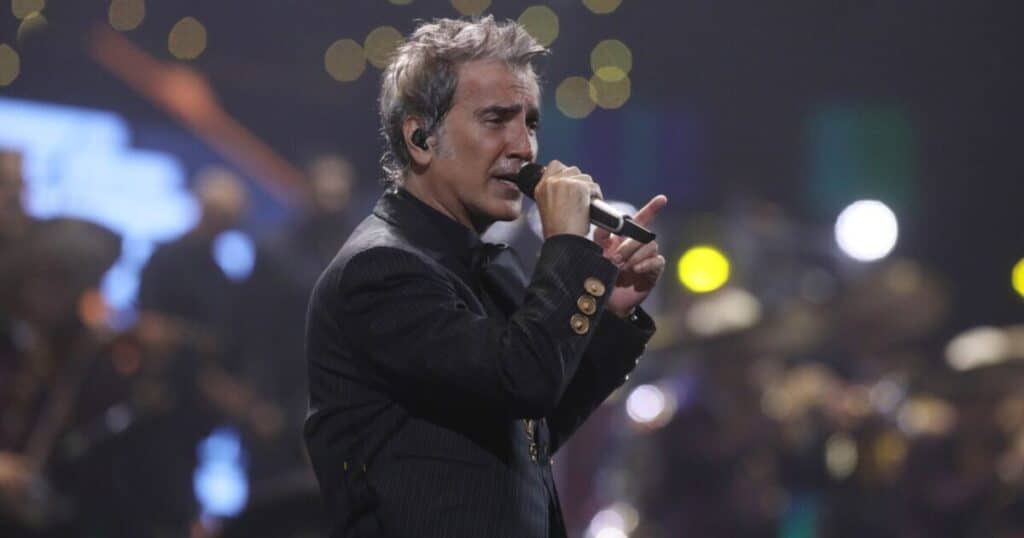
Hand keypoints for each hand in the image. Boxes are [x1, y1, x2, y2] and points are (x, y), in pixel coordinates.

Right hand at [533, 160, 602, 238]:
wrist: (563, 240)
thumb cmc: (558, 232)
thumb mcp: (549, 207)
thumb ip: (555, 193)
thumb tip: (571, 186)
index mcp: (541, 187)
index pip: (555, 166)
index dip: (567, 174)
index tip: (572, 185)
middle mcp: (552, 182)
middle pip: (573, 170)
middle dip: (580, 182)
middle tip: (581, 198)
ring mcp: (565, 183)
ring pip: (585, 177)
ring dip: (589, 190)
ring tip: (586, 205)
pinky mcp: (579, 187)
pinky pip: (594, 187)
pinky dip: (597, 196)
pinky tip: (591, 208)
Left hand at [594, 195, 667, 317]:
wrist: (606, 302)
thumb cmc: (600, 276)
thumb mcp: (596, 254)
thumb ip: (601, 237)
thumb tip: (604, 223)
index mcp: (624, 239)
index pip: (640, 221)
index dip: (651, 209)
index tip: (662, 199)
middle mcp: (638, 247)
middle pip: (643, 234)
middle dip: (628, 245)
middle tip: (614, 259)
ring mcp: (647, 258)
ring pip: (650, 246)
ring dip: (635, 255)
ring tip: (622, 267)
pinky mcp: (653, 272)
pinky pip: (657, 260)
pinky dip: (646, 263)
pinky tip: (636, 269)